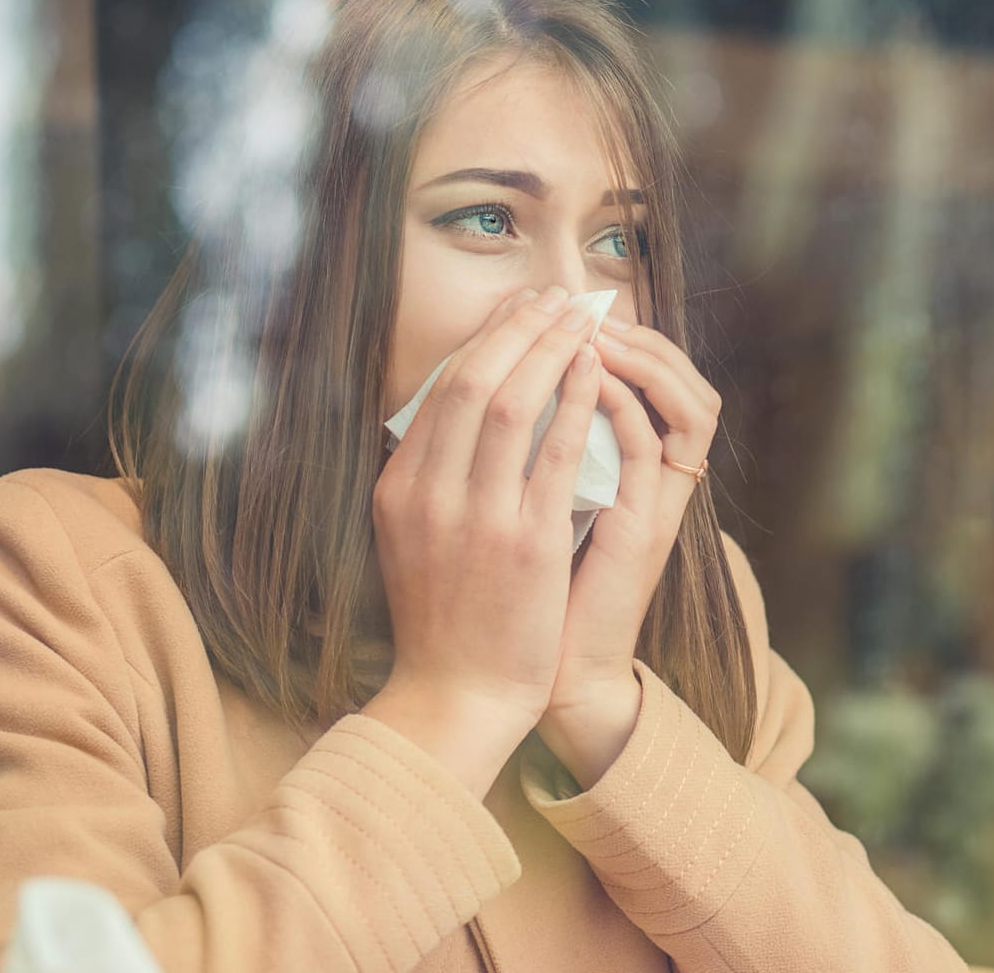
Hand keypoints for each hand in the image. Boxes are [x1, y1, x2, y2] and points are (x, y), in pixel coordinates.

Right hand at [371, 285, 602, 743]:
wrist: (456, 695)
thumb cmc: (441, 620)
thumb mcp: (409, 539)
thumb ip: (426, 478)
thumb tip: (452, 414)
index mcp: (399, 489)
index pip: (441, 390)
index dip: (484, 339)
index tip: (518, 310)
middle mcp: (429, 494)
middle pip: (472, 382)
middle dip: (517, 328)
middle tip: (554, 297)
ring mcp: (477, 517)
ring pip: (510, 404)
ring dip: (548, 348)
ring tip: (579, 318)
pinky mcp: (527, 543)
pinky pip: (554, 453)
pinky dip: (574, 402)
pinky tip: (594, 371)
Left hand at [535, 316, 720, 783]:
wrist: (549, 672)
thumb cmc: (534, 594)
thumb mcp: (533, 506)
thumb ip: (533, 454)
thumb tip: (492, 391)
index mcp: (632, 474)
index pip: (653, 384)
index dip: (620, 339)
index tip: (562, 310)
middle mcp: (657, 484)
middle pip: (685, 382)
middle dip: (637, 334)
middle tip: (582, 303)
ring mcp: (658, 506)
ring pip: (690, 405)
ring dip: (643, 358)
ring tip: (593, 326)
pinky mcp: (646, 528)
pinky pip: (654, 448)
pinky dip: (624, 404)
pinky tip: (590, 374)